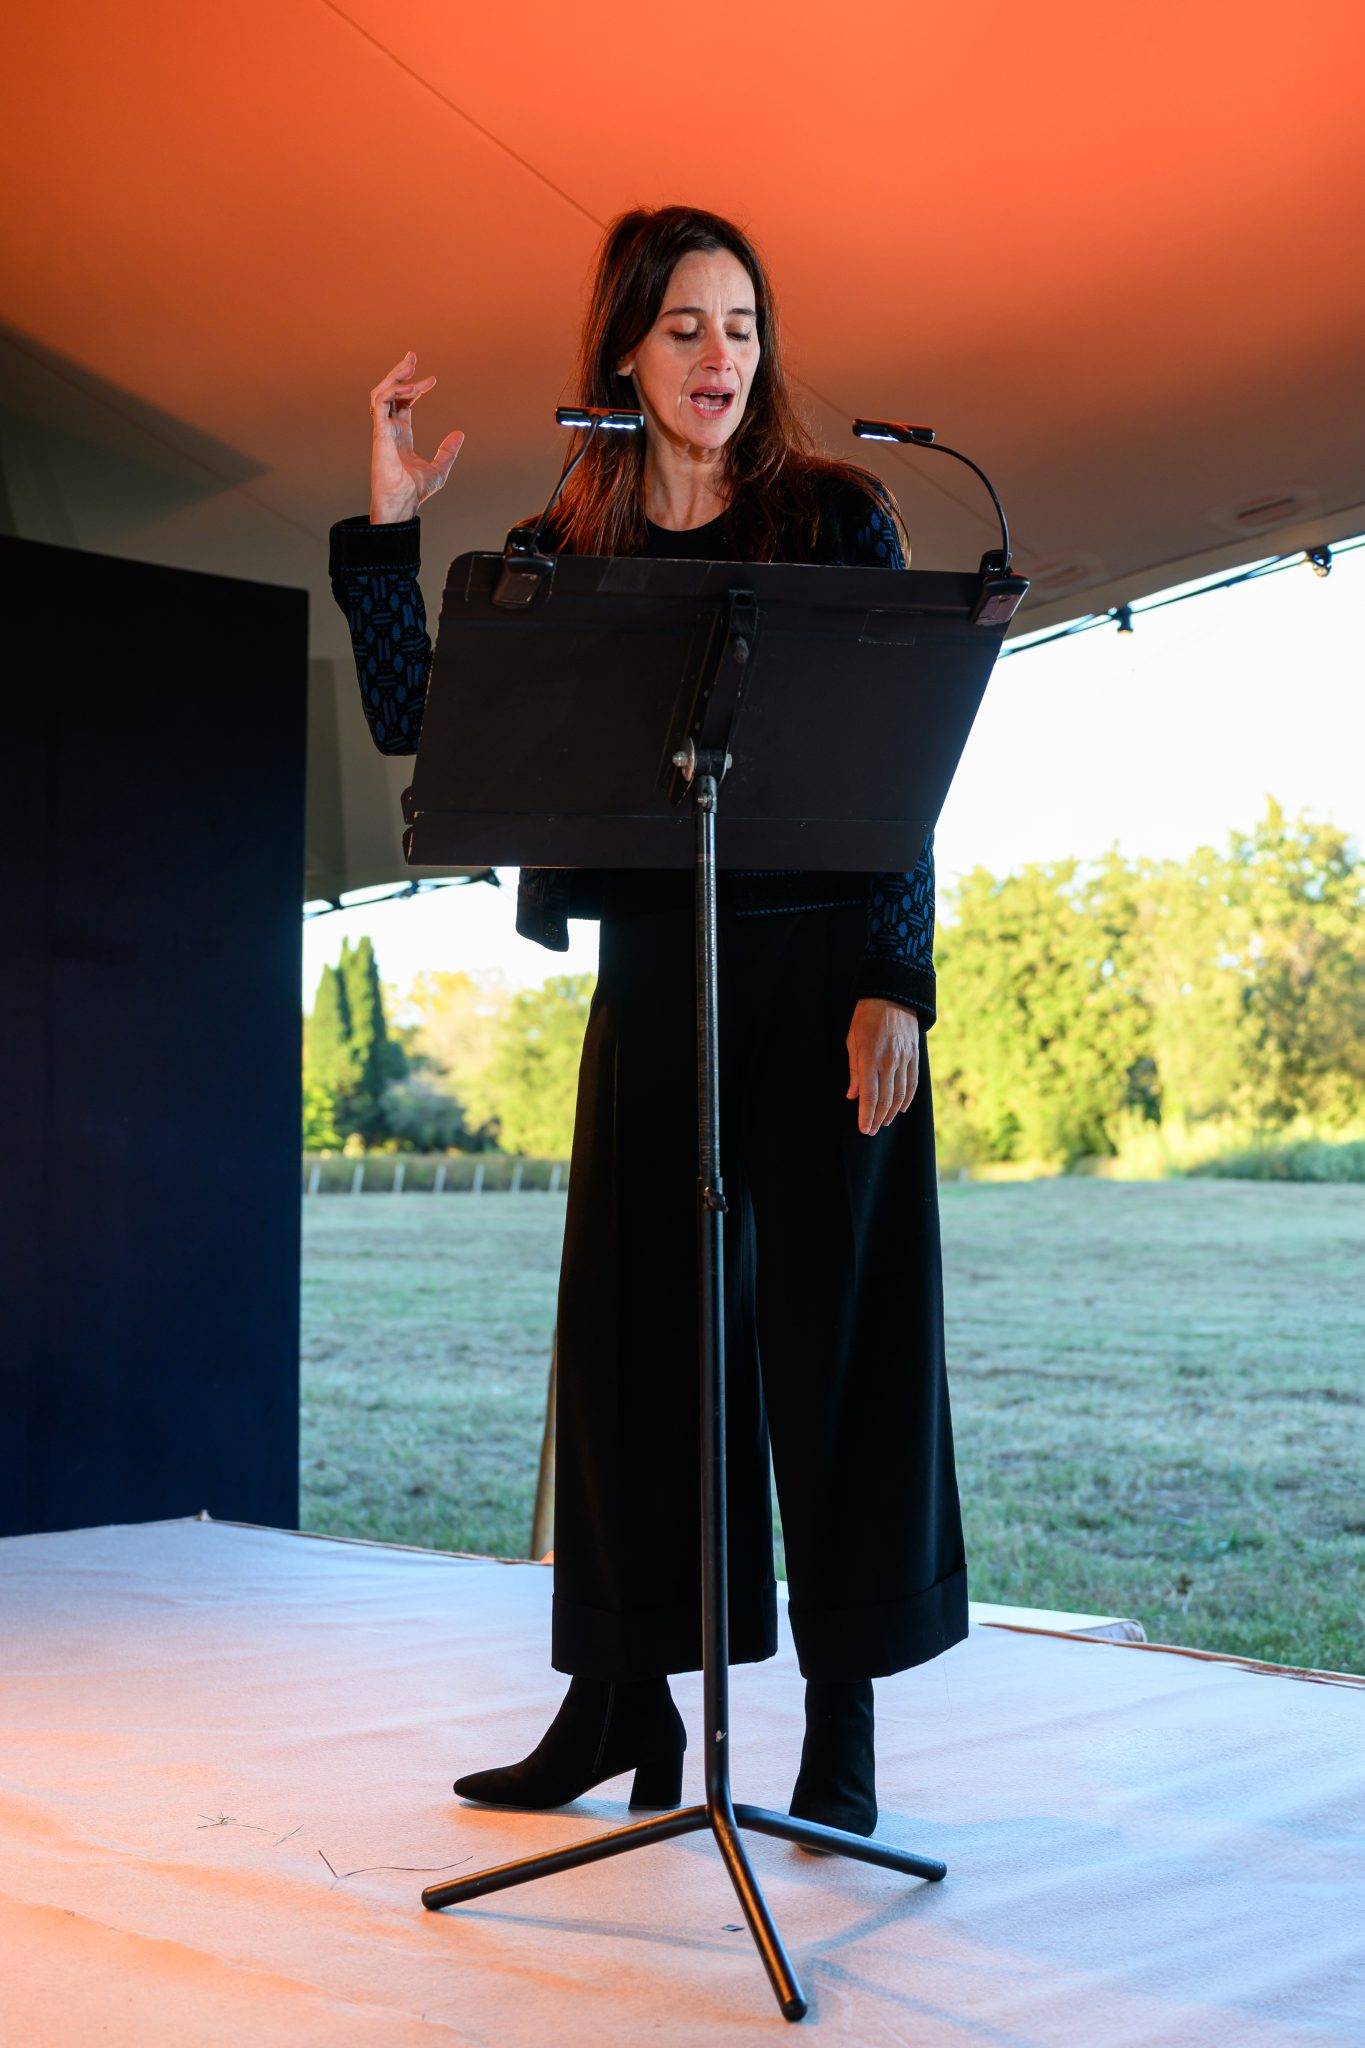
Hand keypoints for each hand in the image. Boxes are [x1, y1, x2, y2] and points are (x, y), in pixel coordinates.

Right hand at [368, 349, 465, 522]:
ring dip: (395, 375)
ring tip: (411, 363)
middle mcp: (389, 429)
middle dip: (400, 372)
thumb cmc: (414, 491)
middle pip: (390, 392)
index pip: (403, 403)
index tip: (432, 380)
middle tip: (413, 356)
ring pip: (381, 392)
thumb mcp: (439, 468)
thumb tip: (460, 434)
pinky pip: (381, 402)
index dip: (415, 388)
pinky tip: (411, 388)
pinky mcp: (379, 431)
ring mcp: (382, 429)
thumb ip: (448, 451)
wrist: (402, 502)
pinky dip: (393, 390)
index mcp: (400, 434)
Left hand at [845, 998, 919, 1135]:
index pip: (869, 1094)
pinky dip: (907, 1098)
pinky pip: (912, 1082)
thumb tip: (852, 1095)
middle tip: (871, 1130)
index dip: (866, 1114)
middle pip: (885, 1098)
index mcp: (870, 1057)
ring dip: (891, 1111)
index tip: (863, 1128)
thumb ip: (853, 1070)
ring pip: (900, 1094)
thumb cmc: (866, 1017)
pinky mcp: (914, 1056)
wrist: (892, 995)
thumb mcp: (852, 1040)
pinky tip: (901, 1108)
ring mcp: (904, 1059)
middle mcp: (889, 1061)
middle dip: (877, 1117)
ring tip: (883, 1122)